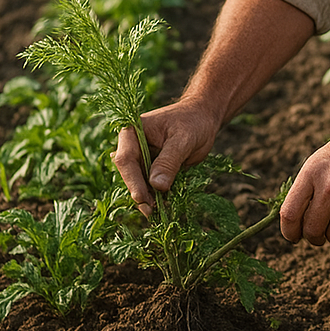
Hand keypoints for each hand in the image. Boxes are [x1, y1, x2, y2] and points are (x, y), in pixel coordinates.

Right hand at [112, 97, 220, 216]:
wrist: (203, 118)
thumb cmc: (193, 122)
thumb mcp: (183, 139)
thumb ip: (169, 161)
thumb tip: (156, 185)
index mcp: (132, 132)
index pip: (126, 159)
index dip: (132, 180)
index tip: (141, 198)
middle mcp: (132, 146)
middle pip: (130, 174)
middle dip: (140, 193)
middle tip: (151, 211)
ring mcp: (141, 159)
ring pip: (139, 183)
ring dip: (148, 198)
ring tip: (158, 212)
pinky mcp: (151, 169)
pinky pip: (150, 185)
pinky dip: (156, 196)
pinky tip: (163, 206)